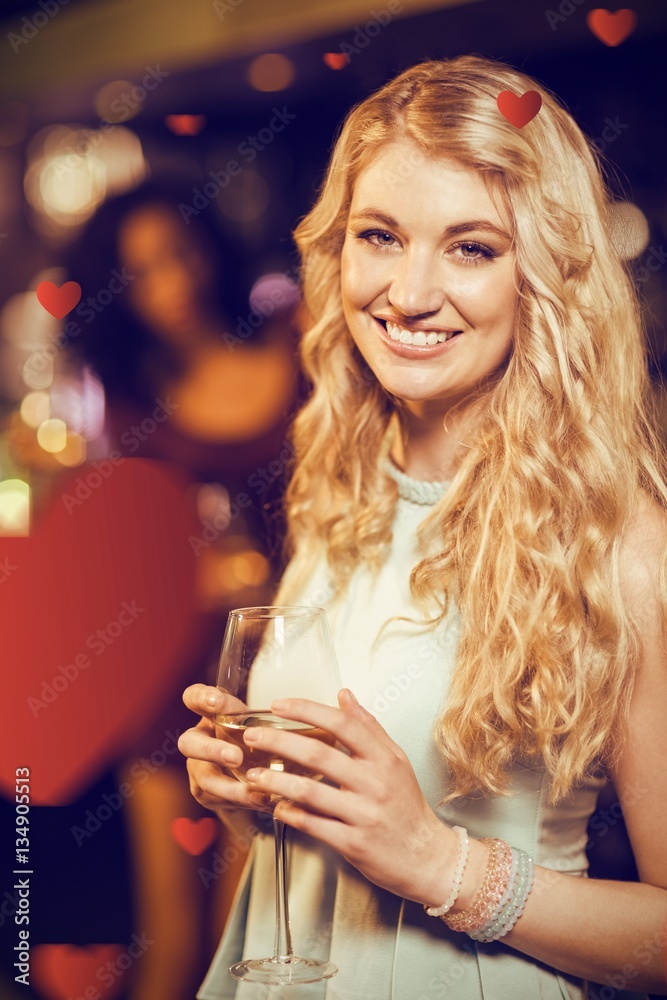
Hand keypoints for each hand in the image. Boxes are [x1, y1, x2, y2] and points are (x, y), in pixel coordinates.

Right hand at [177, 683, 272, 813]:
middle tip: (236, 757)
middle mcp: (200, 739)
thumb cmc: (261, 735)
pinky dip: (242, 801)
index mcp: (212, 714)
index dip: (201, 698)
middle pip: (189, 743)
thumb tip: (328, 709)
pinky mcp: (208, 793)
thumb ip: (282, 714)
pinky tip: (263, 801)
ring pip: (205, 778)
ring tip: (254, 790)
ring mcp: (200, 768)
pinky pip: (219, 800)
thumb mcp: (267, 719)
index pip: (194, 698)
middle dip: (211, 750)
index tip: (217, 702)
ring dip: (229, 787)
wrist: (254, 767)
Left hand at [242, 688, 457, 904]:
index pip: (341, 723)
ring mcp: (364, 814)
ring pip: (310, 791)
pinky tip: (275, 806)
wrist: (428, 857)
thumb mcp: (396, 760)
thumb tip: (344, 695)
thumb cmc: (407, 806)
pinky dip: (290, 814)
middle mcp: (374, 783)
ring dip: (276, 781)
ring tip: (253, 776)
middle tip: (253, 736)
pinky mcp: (354, 843)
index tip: (279, 705)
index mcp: (384, 758)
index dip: (306, 710)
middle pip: (319, 754)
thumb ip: (368, 727)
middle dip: (279, 742)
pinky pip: (314, 825)